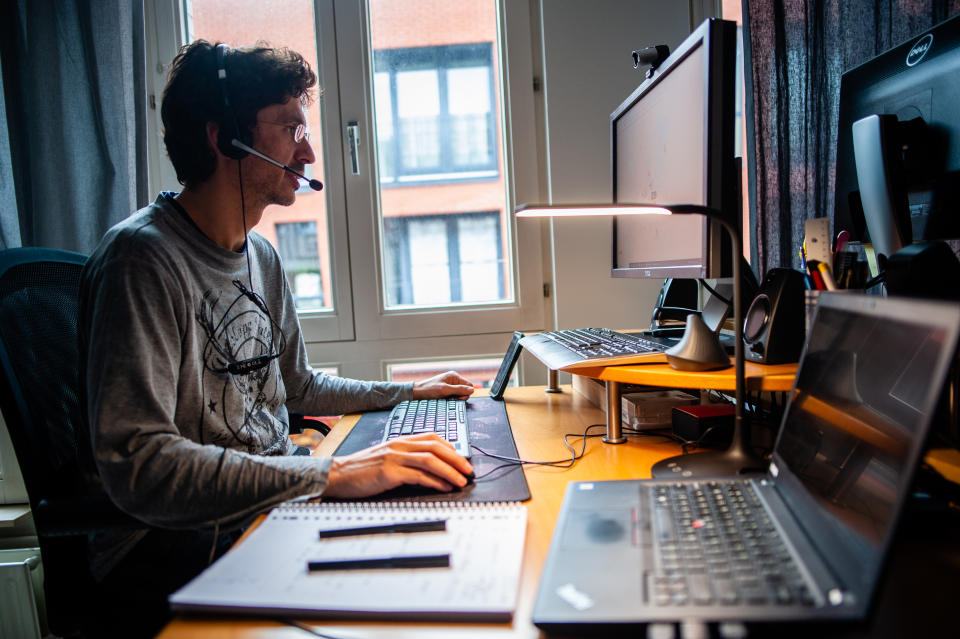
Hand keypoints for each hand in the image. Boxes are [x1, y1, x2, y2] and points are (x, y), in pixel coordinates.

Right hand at [323, 433, 473, 497]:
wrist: (338, 475)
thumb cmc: (362, 469)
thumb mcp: (387, 457)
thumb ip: (407, 458)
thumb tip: (432, 469)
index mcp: (400, 440)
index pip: (433, 437)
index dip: (452, 448)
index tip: (462, 459)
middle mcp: (400, 445)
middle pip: (436, 447)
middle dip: (457, 459)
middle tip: (469, 471)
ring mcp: (395, 457)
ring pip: (431, 461)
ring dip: (450, 471)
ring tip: (461, 481)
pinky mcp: (390, 472)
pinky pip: (419, 475)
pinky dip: (435, 482)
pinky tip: (444, 487)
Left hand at [412, 370, 474, 399]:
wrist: (418, 393)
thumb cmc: (429, 389)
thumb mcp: (445, 390)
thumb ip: (459, 389)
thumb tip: (472, 390)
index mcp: (454, 376)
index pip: (469, 385)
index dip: (467, 392)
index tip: (459, 398)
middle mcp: (454, 380)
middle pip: (466, 390)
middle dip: (461, 396)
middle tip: (453, 400)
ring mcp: (451, 386)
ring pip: (461, 394)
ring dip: (456, 399)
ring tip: (448, 400)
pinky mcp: (447, 392)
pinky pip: (455, 396)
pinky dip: (453, 400)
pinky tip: (447, 400)